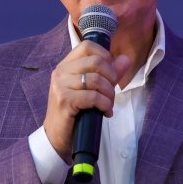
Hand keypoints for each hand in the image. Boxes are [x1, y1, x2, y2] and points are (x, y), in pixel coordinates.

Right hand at [44, 42, 132, 159]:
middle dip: (111, 78)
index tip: (110, 74)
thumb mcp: (92, 90)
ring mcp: (61, 86)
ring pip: (96, 80)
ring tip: (108, 105)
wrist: (57, 137)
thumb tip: (126, 59)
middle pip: (96, 62)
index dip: (105, 56)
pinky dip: (104, 104)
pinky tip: (105, 112)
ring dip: (109, 94)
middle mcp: (61, 72)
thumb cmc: (75, 112)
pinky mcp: (64, 101)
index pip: (87, 46)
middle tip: (111, 94)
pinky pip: (92, 96)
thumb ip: (108, 73)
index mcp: (66, 65)